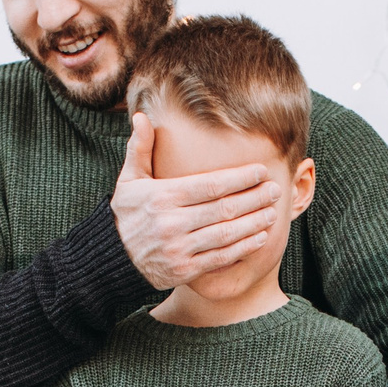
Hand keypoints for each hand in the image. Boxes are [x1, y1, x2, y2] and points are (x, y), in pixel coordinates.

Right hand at [111, 110, 282, 288]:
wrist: (111, 259)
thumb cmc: (126, 214)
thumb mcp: (128, 180)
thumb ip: (139, 149)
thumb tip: (142, 117)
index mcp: (162, 196)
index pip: (210, 185)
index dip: (240, 178)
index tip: (261, 171)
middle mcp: (171, 222)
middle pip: (224, 208)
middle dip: (255, 198)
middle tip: (276, 190)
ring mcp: (178, 248)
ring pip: (226, 233)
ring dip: (254, 222)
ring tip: (272, 212)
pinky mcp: (184, 270)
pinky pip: (221, 257)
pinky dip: (244, 247)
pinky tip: (260, 237)